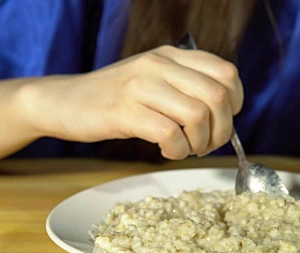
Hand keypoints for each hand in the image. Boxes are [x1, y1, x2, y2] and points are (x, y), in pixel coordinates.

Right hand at [23, 45, 243, 158]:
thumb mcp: (153, 80)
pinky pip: (169, 134)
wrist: (64, 102)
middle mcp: (159, 64)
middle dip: (222, 130)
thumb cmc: (114, 98)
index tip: (223, 120)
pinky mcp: (124, 111)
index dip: (235, 102)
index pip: (226, 72)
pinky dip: (177, 150)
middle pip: (217, 96)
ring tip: (185, 149)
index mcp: (171, 55)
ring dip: (199, 143)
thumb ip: (185, 88)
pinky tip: (166, 150)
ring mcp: (141, 86)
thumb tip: (224, 118)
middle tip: (206, 145)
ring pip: (197, 115)